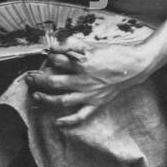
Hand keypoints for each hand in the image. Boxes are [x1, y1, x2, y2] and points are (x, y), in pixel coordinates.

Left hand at [26, 40, 152, 127]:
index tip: (46, 57)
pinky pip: (80, 116)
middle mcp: (83, 80)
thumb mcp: (94, 45)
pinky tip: (57, 122)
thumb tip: (57, 45)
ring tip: (36, 96)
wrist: (136, 66)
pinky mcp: (96, 103)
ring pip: (61, 100)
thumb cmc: (116, 53)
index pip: (57, 60)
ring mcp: (89, 94)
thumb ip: (74, 44)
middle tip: (29, 77)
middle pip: (53, 81)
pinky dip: (68, 121)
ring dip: (46, 99)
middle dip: (38, 79)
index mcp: (82, 63)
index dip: (48, 57)